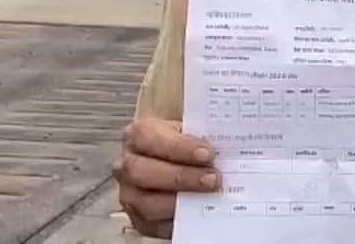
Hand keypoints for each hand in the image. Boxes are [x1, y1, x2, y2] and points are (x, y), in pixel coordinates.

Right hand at [114, 119, 219, 237]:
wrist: (182, 159)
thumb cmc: (188, 141)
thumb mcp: (193, 127)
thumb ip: (204, 132)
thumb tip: (226, 143)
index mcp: (139, 134)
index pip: (148, 136)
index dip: (177, 146)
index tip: (207, 153)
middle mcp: (128, 164)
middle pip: (142, 172)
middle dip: (182, 177)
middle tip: (214, 179)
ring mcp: (130, 193)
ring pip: (146, 203)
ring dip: (180, 201)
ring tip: (209, 196)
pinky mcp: (139, 219)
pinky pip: (153, 226)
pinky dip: (178, 222)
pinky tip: (199, 214)